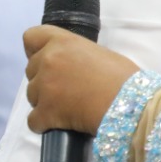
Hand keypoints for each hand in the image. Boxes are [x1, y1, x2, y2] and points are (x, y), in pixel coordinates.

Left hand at [23, 26, 140, 134]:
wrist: (130, 104)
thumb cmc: (122, 77)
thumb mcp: (98, 53)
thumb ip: (75, 55)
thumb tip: (71, 68)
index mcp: (62, 42)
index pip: (31, 37)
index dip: (35, 50)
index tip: (45, 60)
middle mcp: (48, 60)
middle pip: (31, 70)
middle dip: (44, 80)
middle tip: (66, 89)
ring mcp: (44, 87)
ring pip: (31, 96)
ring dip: (44, 102)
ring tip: (67, 108)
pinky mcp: (45, 112)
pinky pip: (33, 120)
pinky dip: (44, 124)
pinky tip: (60, 124)